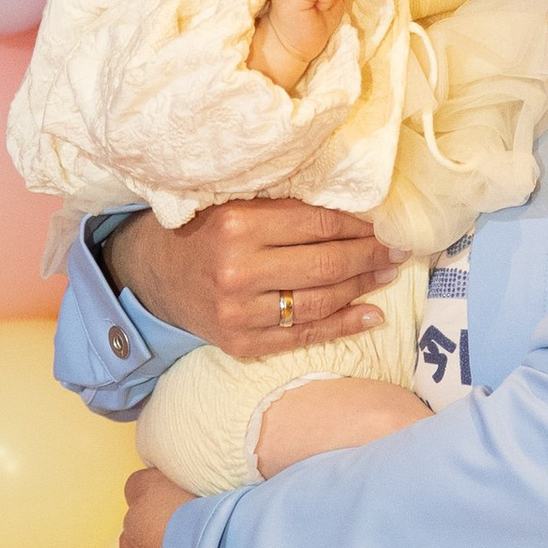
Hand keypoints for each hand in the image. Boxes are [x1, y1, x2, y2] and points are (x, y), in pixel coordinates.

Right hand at [102, 197, 393, 357]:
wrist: (149, 274)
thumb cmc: (199, 230)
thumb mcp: (232, 204)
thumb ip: (281, 207)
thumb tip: (352, 210)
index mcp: (237, 225)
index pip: (316, 225)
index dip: (357, 226)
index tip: (384, 224)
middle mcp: (238, 271)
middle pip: (325, 264)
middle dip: (369, 256)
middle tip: (398, 249)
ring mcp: (240, 313)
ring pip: (319, 301)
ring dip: (362, 288)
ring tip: (388, 274)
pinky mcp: (241, 343)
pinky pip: (304, 335)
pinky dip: (343, 326)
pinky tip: (371, 315)